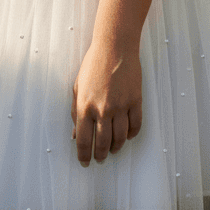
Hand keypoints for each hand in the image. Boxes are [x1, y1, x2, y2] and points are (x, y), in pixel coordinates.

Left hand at [71, 43, 141, 166]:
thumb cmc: (94, 64)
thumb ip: (74, 111)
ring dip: (116, 148)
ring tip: (113, 150)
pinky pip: (135, 125)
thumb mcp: (77, 87)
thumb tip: (75, 133)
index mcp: (84, 106)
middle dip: (100, 155)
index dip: (84, 155)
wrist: (115, 47)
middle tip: (100, 159)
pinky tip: (127, 136)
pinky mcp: (135, 100)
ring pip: (120, 138)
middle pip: (102, 143)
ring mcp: (120, 106)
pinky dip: (131, 135)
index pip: (83, 140)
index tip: (85, 162)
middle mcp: (102, 109)